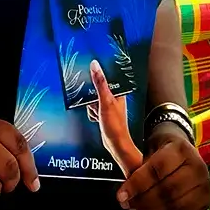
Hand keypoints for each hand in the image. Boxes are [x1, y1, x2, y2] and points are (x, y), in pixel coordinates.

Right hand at [88, 60, 141, 177]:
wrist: (115, 144)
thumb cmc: (115, 125)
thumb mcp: (105, 101)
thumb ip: (100, 83)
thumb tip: (95, 65)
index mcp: (118, 91)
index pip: (106, 76)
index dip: (98, 75)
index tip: (90, 73)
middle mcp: (114, 97)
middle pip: (97, 88)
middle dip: (92, 95)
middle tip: (95, 102)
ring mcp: (109, 105)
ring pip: (93, 98)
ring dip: (92, 105)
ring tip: (97, 112)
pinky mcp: (104, 113)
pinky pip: (92, 107)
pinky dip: (92, 112)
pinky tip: (96, 118)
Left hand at [117, 123, 209, 209]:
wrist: (182, 150)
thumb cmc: (162, 149)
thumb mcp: (147, 147)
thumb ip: (134, 166)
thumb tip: (124, 192)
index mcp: (181, 148)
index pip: (157, 170)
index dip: (137, 184)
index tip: (121, 195)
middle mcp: (197, 168)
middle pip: (168, 191)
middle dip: (144, 201)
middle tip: (128, 204)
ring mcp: (204, 187)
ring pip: (176, 208)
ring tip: (138, 209)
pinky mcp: (204, 203)